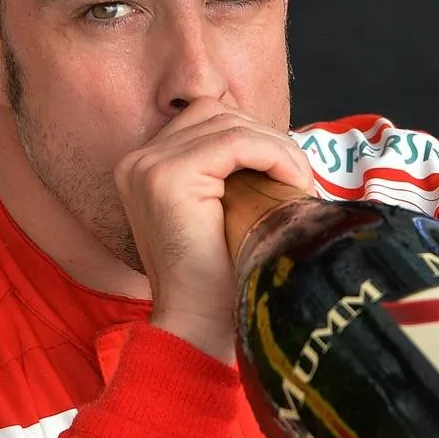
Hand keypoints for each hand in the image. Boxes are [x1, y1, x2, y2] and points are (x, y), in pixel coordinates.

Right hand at [115, 98, 314, 361]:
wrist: (198, 325)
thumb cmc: (217, 278)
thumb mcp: (221, 211)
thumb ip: (228, 174)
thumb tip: (274, 139)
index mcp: (145, 167)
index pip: (207, 120)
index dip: (255, 136)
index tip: (287, 171)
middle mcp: (138, 160)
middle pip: (217, 113)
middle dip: (268, 138)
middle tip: (300, 177)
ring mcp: (148, 166)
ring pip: (230, 123)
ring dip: (276, 147)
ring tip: (299, 182)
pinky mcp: (169, 177)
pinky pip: (235, 142)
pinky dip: (273, 154)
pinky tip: (292, 181)